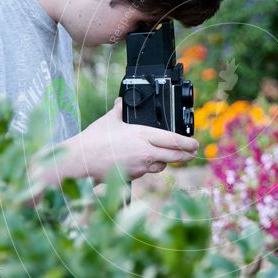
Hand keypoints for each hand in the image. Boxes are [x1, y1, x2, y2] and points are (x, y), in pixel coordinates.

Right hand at [47, 97, 198, 181]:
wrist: (82, 159)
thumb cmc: (95, 139)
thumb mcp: (110, 120)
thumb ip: (120, 110)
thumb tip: (121, 102)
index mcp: (143, 135)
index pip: (173, 140)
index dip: (187, 143)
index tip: (195, 143)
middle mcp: (145, 152)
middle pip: (174, 156)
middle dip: (185, 155)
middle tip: (192, 153)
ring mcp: (140, 166)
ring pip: (161, 165)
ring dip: (165, 161)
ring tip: (166, 156)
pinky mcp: (133, 176)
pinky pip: (146, 171)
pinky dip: (148, 167)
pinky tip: (143, 162)